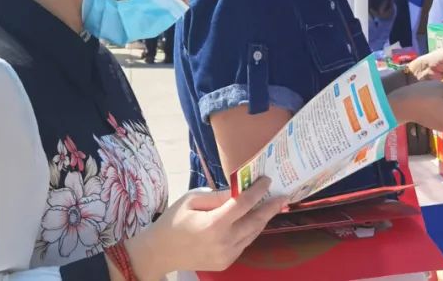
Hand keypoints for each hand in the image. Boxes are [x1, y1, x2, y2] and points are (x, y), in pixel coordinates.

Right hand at [125, 177, 284, 277]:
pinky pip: (244, 243)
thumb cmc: (174, 221)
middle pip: (255, 221)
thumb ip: (218, 195)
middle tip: (283, 195)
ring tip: (273, 205)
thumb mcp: (192, 199)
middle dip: (270, 207)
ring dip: (263, 219)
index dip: (258, 190)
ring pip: (252, 234)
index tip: (267, 180)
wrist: (159, 252)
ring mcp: (226, 255)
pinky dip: (250, 230)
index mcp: (213, 224)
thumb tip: (240, 188)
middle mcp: (223, 242)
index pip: (244, 204)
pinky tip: (253, 219)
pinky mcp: (226, 263)